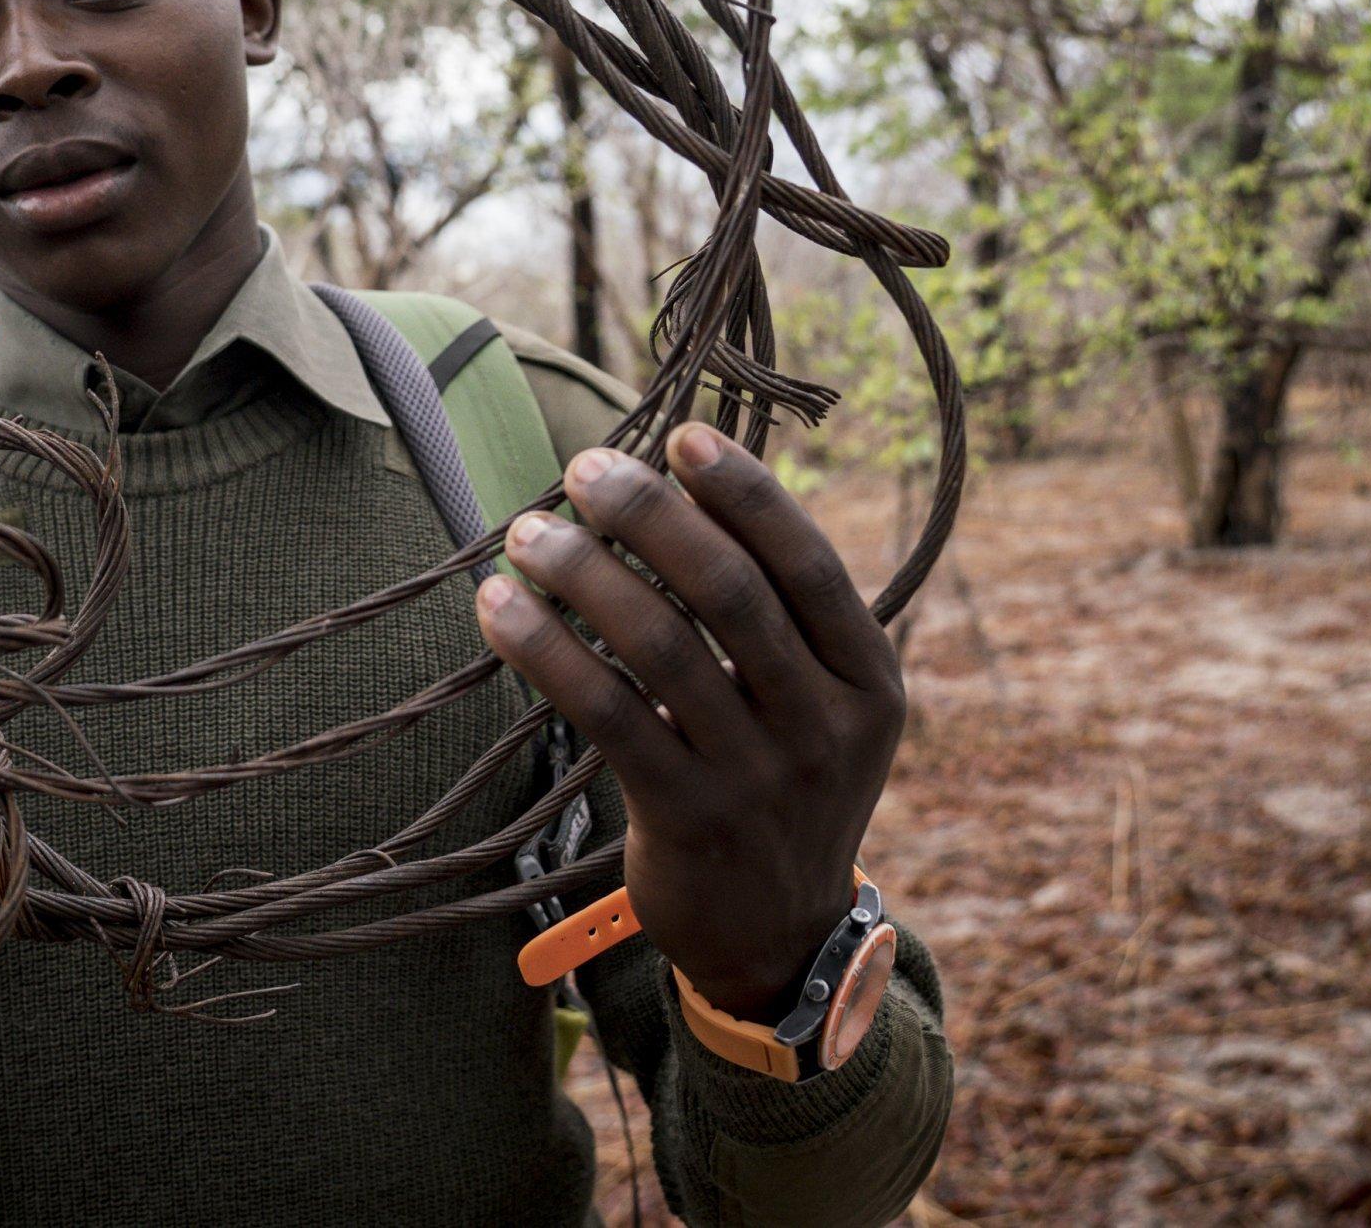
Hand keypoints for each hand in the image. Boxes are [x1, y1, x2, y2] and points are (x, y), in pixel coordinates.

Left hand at [479, 422, 904, 1018]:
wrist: (777, 937)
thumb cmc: (779, 784)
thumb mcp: (820, 706)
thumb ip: (775, 618)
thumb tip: (675, 491)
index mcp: (870, 680)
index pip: (808, 563)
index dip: (745, 493)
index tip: (681, 434)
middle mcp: (826, 726)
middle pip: (731, 593)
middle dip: (651, 517)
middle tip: (584, 468)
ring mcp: (760, 778)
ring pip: (661, 648)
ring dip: (584, 575)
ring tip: (525, 533)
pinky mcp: (686, 820)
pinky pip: (607, 714)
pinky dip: (547, 650)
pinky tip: (500, 609)